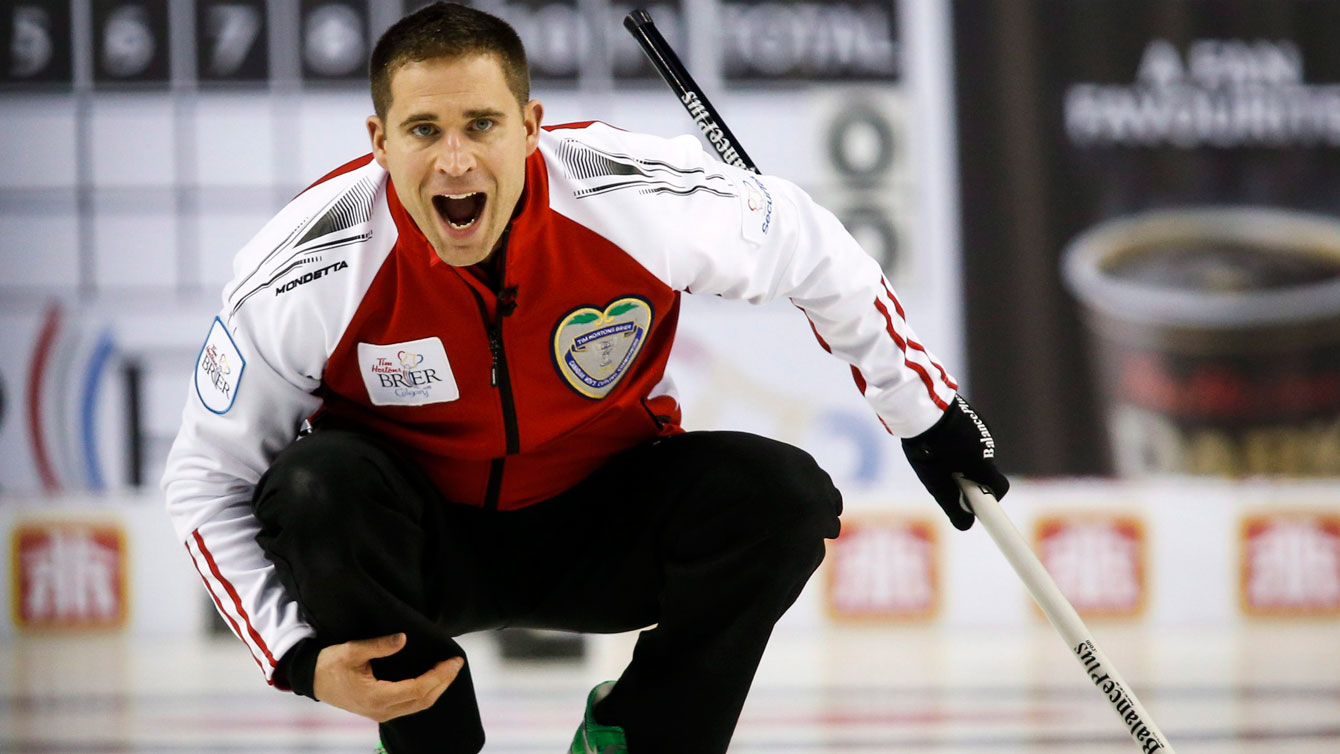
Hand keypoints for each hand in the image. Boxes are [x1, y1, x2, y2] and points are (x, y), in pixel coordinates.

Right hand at [312, 632, 463, 722]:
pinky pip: (411, 706)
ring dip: (437, 689)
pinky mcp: (380, 711)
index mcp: (376, 697)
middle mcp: (382, 710)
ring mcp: (381, 713)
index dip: (439, 676)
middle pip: (423, 700)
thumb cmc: (329, 664)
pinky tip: (432, 680)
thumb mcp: (351, 650)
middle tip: (457, 663)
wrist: (311, 680)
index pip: (418, 689)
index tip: (454, 661)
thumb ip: (378, 645)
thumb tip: (403, 638)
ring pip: (418, 706)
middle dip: (443, 682)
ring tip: (449, 670)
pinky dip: (426, 693)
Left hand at [901, 395, 1008, 530]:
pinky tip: (943, 440)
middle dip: (971, 479)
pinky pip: (974, 439)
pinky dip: (963, 445)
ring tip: (940, 454)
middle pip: (987, 472)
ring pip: (979, 455)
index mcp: (981, 462)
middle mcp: (988, 445)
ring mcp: (983, 429)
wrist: (918, 406)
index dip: (990, 500)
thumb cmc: (925, 446)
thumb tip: (966, 525)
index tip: (980, 507)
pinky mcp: (975, 418)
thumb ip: (952, 505)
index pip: (999, 488)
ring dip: (965, 461)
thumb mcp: (934, 481)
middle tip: (947, 476)